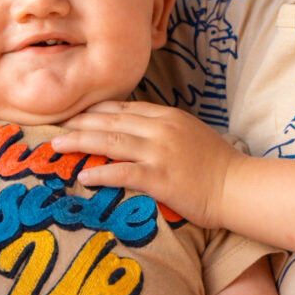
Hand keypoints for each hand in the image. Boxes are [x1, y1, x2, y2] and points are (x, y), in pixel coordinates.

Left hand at [52, 101, 237, 226]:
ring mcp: (160, 153)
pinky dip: (100, 172)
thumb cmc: (219, 166)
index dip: (95, 110)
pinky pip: (123, 172)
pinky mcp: (161, 178)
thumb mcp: (191, 135)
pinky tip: (82, 176)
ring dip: (80, 141)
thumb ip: (165, 130)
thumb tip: (139, 134)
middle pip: (111, 121)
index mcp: (168, 117)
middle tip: (55, 125)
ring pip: (110, 141)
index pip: (124, 108)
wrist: (239, 187)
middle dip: (79, 122)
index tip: (74, 113)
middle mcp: (161, 129)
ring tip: (57, 145)